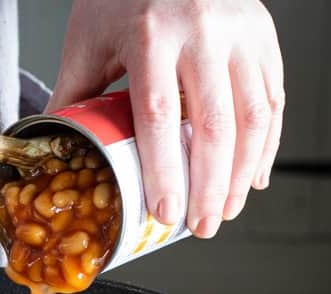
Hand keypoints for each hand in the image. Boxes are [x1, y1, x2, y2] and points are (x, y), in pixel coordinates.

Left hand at [47, 0, 283, 237]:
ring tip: (226, 210)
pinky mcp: (263, 33)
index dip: (164, 172)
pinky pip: (272, 96)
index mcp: (151, 35)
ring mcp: (240, 30)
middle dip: (209, 187)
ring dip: (242, 173)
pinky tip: (253, 176)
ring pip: (252, 115)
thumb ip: (74, 97)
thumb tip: (57, 153)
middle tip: (201, 227)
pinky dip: (266, 143)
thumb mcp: (87, 41)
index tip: (165, 214)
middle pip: (214, 124)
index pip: (159, 116)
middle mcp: (204, 29)